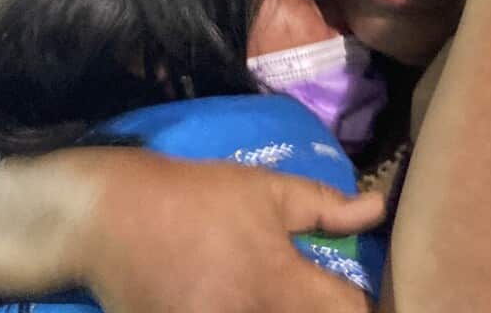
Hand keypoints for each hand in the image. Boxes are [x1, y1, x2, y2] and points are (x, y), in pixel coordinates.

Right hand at [0, 149, 384, 312]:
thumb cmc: (196, 197)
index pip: (349, 312)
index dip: (367, 306)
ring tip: (277, 298)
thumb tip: (379, 209)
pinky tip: (246, 302)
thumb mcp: (266, 190)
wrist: (111, 218)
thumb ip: (326, 207)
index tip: (371, 297)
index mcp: (281, 282)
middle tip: (326, 300)